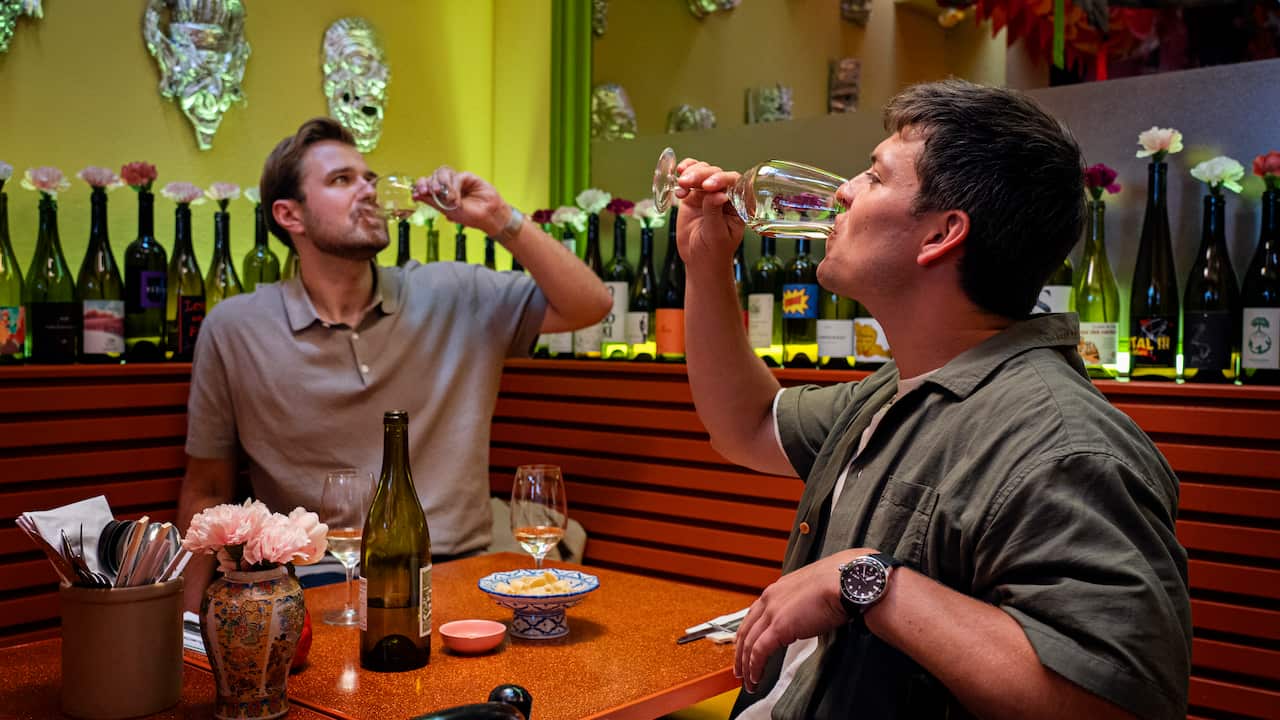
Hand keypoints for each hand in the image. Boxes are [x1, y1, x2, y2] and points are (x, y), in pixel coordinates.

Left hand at [414, 166, 509, 236]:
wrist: (487, 217)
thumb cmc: (470, 215)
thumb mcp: (447, 210)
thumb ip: (432, 201)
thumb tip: (415, 194)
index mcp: (441, 193)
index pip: (427, 184)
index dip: (420, 186)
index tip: (417, 194)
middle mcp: (448, 185)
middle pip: (433, 176)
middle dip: (430, 183)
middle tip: (431, 192)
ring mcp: (457, 180)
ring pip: (443, 172)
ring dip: (443, 184)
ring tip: (448, 199)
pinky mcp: (468, 177)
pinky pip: (457, 177)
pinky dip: (454, 187)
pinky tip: (456, 198)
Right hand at [673, 158, 745, 269]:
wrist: (699, 260)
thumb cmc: (715, 251)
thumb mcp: (716, 234)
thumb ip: (714, 213)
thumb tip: (717, 194)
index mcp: (738, 204)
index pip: (734, 183)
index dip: (722, 180)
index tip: (708, 186)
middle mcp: (725, 195)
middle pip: (716, 174)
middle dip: (701, 175)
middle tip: (687, 182)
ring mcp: (708, 194)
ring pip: (702, 172)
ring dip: (691, 173)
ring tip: (681, 183)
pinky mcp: (693, 196)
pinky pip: (688, 180)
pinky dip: (681, 179)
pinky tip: (678, 190)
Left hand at [734, 548, 872, 692]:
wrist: (846, 582)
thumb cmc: (837, 583)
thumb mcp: (811, 590)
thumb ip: (802, 602)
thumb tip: (807, 615)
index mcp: (777, 590)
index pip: (753, 615)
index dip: (747, 634)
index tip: (745, 647)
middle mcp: (770, 599)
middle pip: (745, 630)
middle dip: (740, 653)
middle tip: (740, 669)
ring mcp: (773, 612)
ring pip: (748, 644)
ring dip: (746, 665)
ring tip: (748, 681)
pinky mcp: (779, 627)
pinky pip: (759, 652)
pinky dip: (754, 667)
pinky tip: (756, 678)